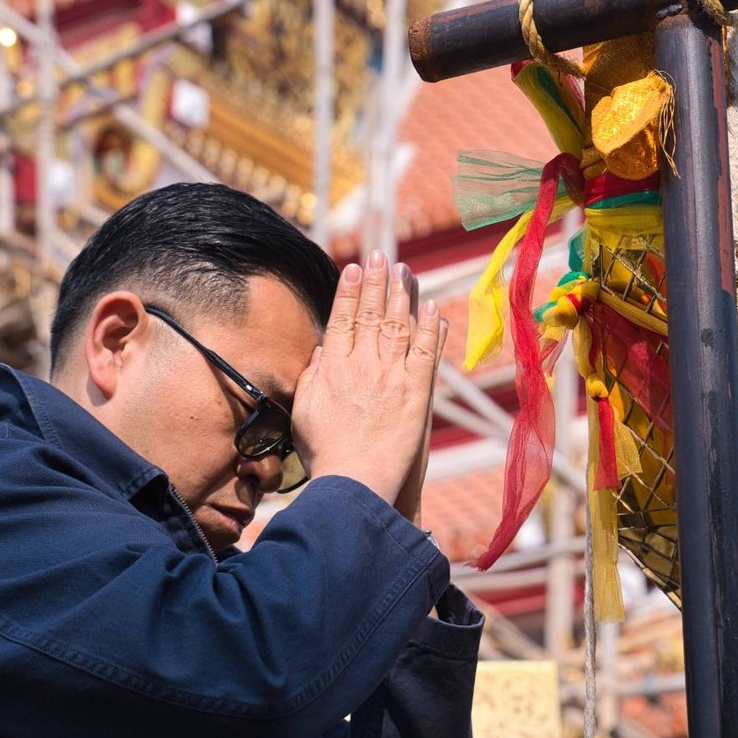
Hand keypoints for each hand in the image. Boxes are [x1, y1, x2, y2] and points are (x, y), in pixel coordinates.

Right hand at [292, 250, 443, 509]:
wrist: (353, 481)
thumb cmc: (325, 453)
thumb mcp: (304, 410)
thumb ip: (313, 375)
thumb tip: (322, 350)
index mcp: (333, 367)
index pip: (342, 318)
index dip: (348, 290)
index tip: (353, 267)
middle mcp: (362, 364)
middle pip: (371, 313)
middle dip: (376, 281)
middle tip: (381, 256)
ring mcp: (391, 375)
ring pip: (398, 325)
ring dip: (403, 295)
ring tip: (406, 271)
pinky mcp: (415, 391)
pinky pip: (425, 352)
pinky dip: (430, 328)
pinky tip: (433, 308)